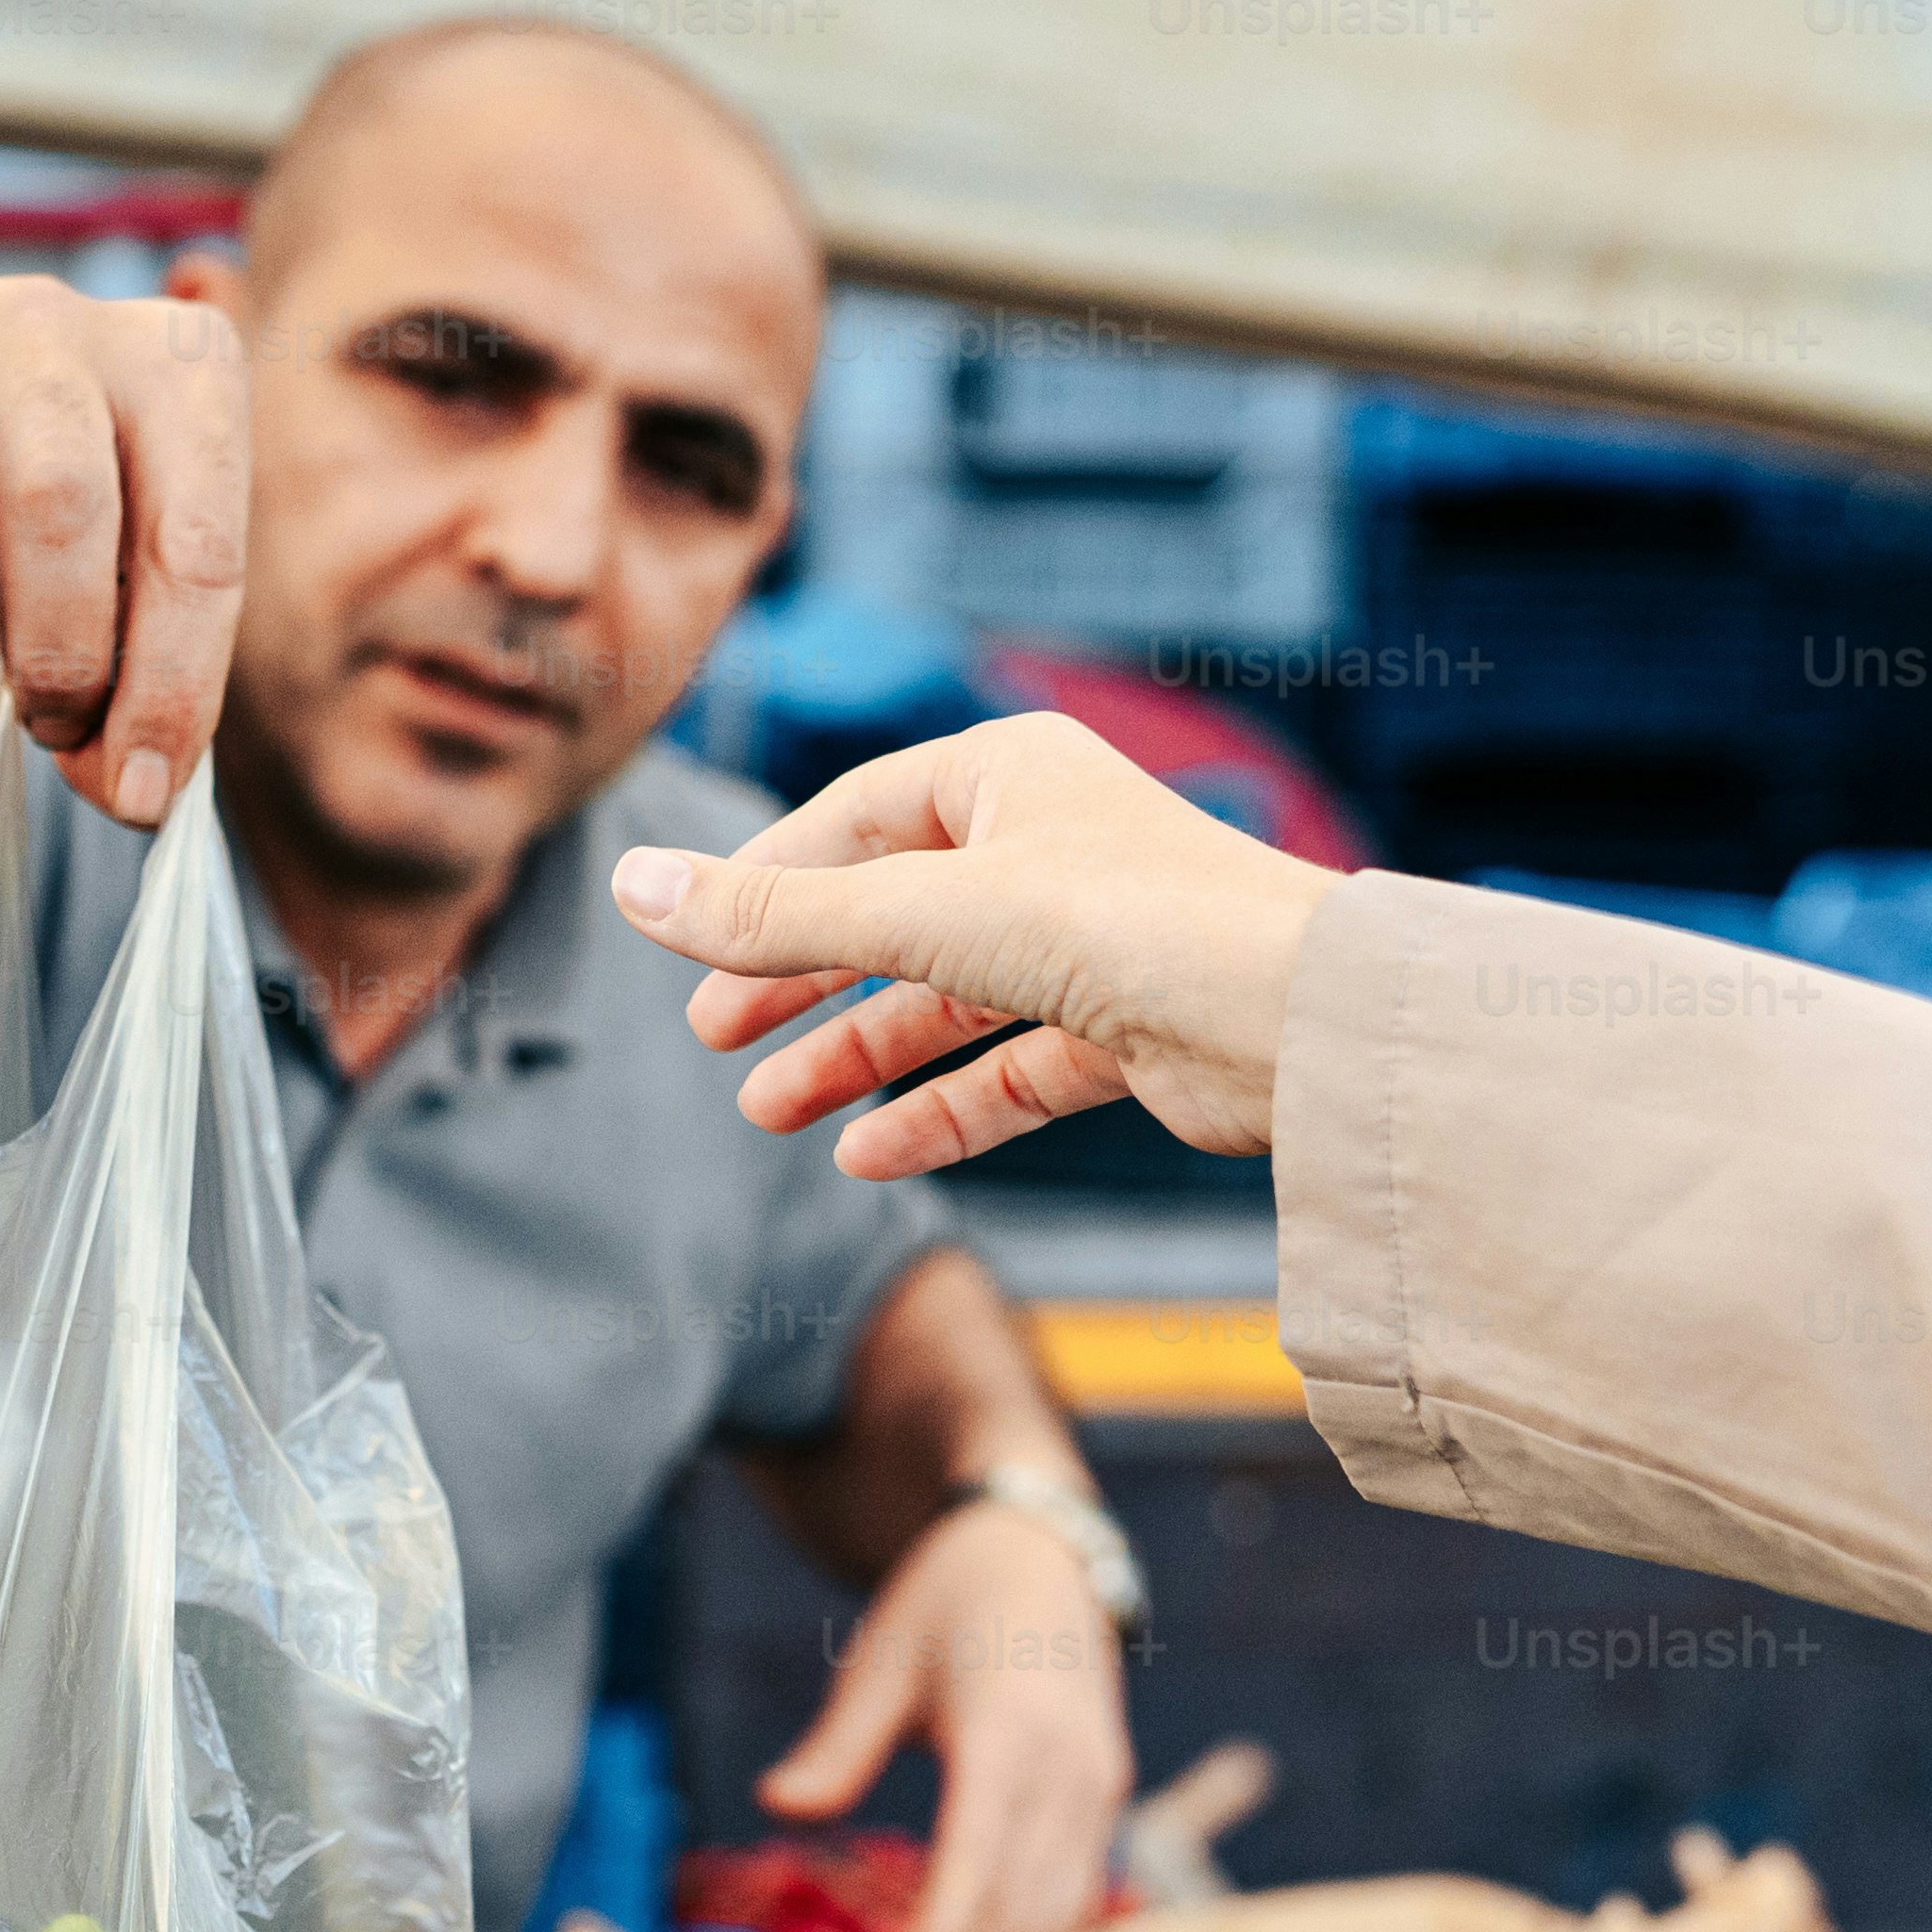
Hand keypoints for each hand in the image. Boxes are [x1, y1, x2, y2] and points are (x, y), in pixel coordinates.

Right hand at [0, 268, 248, 825]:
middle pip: (62, 481)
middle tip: (48, 726)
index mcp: (179, 375)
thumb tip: (134, 796)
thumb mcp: (130, 619)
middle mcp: (53, 323)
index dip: (169, 687)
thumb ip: (142, 692)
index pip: (194, 540)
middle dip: (65, 642)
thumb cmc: (63, 562)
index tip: (138, 797)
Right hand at [610, 713, 1337, 1177]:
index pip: (854, 820)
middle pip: (891, 915)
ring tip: (764, 1113)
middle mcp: (1051, 846)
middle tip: (710, 1039)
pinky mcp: (1126, 1032)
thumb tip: (630, 888)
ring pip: (944, 1001)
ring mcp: (1091, 943)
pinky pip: (1008, 1070)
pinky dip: (939, 1110)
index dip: (767, 886)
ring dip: (855, 1058)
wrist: (1301, 1019)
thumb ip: (776, 916)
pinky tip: (868, 1157)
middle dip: (799, 981)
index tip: (686, 949)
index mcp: (1009, 774)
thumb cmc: (1128, 922)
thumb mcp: (922, 911)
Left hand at [769, 1497, 1131, 1931]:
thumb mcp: (879, 1658)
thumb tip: (774, 1805)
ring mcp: (1098, 1790)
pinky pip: (1069, 1897)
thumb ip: (835, 1744)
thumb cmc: (946, 1600)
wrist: (1042, 1551)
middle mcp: (1072, 1772)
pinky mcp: (1103, 1800)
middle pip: (1020, 1916)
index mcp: (1012, 1736)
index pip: (977, 1875)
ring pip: (1054, 1920)